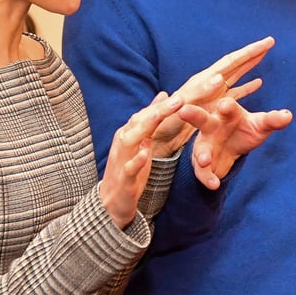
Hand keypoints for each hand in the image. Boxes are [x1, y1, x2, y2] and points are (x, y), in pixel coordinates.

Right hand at [99, 92, 184, 228]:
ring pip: (131, 138)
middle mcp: (124, 141)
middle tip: (179, 98)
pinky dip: (135, 160)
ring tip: (161, 115)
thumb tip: (164, 94)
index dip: (166, 103)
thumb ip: (152, 119)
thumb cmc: (130, 168)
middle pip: (141, 121)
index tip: (184, 94)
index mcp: (131, 131)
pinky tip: (145, 153)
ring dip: (146, 126)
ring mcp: (121, 158)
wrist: (112, 201)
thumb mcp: (143, 141)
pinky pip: (128, 168)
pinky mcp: (123, 179)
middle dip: (160, 109)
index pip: (149, 113)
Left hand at [150, 37, 274, 157]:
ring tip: (264, 55)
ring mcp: (212, 94)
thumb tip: (220, 77)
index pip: (231, 62)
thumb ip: (200, 92)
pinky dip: (247, 86)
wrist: (157, 138)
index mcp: (203, 81)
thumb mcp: (183, 106)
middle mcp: (209, 83)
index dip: (249, 52)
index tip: (266, 43)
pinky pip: (235, 92)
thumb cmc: (167, 122)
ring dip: (250, 66)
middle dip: (252, 53)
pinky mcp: (214, 106)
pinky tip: (257, 82)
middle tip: (270, 42)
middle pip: (235, 64)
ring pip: (236, 75)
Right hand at [178, 97, 292, 189]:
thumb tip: (288, 115)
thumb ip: (273, 120)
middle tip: (184, 110)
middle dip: (193, 115)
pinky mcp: (202, 161)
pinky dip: (206, 177)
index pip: (227, 106)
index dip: (226, 105)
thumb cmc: (246, 128)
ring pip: (199, 148)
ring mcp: (205, 143)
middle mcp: (212, 125)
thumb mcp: (261, 125)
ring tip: (205, 161)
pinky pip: (202, 170)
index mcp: (227, 113)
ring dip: (201, 154)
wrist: (234, 145)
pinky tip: (214, 184)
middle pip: (201, 119)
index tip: (225, 105)